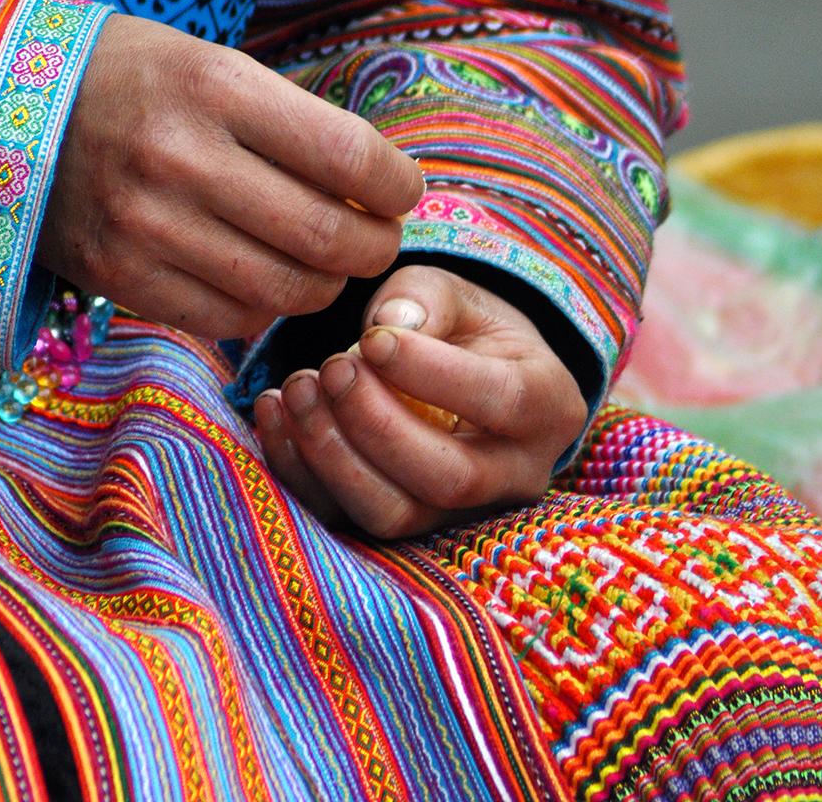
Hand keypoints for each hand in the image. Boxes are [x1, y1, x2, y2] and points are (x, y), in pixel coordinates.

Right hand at [36, 15, 423, 337]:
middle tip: (380, 240)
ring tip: (328, 265)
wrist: (7, 110)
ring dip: (327, 286)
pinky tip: (266, 281)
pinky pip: (226, 317)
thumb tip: (375, 189)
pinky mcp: (119, 276)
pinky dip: (264, 308)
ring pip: (283, 291)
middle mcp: (180, 158)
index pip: (347, 154)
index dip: (397, 185)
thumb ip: (291, 124)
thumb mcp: (213, 65)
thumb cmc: (135, 80)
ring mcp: (145, 225)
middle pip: (325, 235)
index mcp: (215, 87)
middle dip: (375, 247)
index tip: (404, 191)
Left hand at [254, 265, 587, 537]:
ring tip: (293, 389)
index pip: (502, 401)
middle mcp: (514, 474)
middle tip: (329, 369)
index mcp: (549, 404)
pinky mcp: (401, 529)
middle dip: (377, 424)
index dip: (431, 373)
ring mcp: (458, 515)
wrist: (460, 372)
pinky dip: (300, 472)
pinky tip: (272, 413)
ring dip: (332, 454)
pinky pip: (345, 521)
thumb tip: (386, 328)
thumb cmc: (461, 326)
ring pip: (395, 514)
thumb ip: (425, 298)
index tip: (369, 338)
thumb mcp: (456, 292)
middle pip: (449, 477)